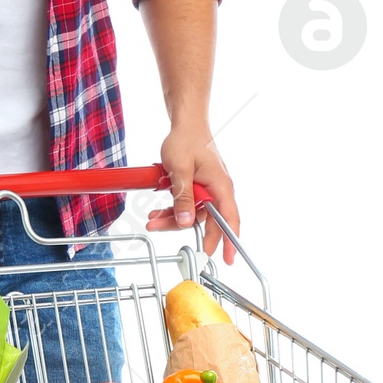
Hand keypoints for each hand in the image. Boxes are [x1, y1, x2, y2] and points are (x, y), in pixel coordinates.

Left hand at [146, 124, 239, 262]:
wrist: (186, 124)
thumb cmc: (187, 140)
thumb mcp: (180, 170)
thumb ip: (183, 198)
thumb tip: (186, 223)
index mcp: (221, 186)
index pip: (230, 219)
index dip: (230, 241)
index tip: (227, 258)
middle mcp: (218, 190)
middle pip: (207, 220)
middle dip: (184, 229)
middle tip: (164, 233)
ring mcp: (209, 189)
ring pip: (193, 214)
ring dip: (173, 219)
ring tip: (152, 219)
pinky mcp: (199, 187)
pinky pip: (188, 205)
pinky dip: (173, 209)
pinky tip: (157, 212)